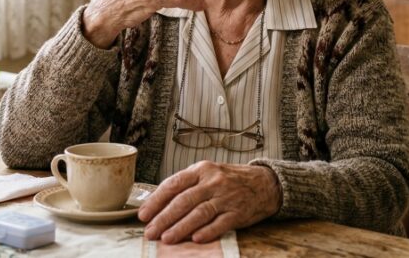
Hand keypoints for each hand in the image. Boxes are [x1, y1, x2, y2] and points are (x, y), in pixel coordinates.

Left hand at [139, 161, 280, 243]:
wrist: (264, 183)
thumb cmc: (229, 180)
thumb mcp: (207, 174)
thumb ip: (187, 186)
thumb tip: (158, 205)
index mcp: (201, 170)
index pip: (173, 184)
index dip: (156, 201)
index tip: (143, 215)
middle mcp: (213, 182)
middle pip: (183, 201)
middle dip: (164, 218)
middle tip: (150, 232)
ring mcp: (226, 197)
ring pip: (199, 213)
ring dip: (181, 227)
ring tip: (167, 238)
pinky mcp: (238, 212)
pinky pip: (220, 224)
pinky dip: (207, 232)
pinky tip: (195, 239)